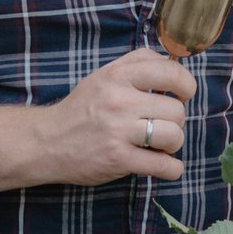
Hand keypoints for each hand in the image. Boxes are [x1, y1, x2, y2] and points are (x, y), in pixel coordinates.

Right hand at [42, 48, 196, 184]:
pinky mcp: (117, 158)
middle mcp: (119, 100)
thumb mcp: (105, 75)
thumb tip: (176, 64)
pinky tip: (164, 166)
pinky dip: (171, 169)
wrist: (46, 141)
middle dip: (175, 121)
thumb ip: (138, 64)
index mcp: (118, 75)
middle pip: (176, 110)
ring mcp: (118, 131)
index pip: (171, 72)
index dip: (186, 85)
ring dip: (173, 144)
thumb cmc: (83, 108)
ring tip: (158, 145)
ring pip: (174, 136)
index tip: (182, 95)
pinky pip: (163, 165)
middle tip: (160, 126)